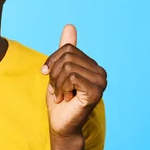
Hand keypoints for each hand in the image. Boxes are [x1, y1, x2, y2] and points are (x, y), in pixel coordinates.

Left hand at [41, 24, 106, 138]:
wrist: (61, 124)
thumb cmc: (60, 99)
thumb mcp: (58, 70)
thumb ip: (65, 50)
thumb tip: (70, 25)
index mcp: (93, 66)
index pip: (68, 48)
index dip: (52, 60)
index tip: (48, 75)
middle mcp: (101, 72)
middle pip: (68, 56)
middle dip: (54, 72)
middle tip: (57, 88)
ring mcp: (101, 82)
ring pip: (68, 66)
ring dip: (57, 82)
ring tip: (62, 94)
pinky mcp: (96, 91)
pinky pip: (72, 77)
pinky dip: (62, 88)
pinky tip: (66, 98)